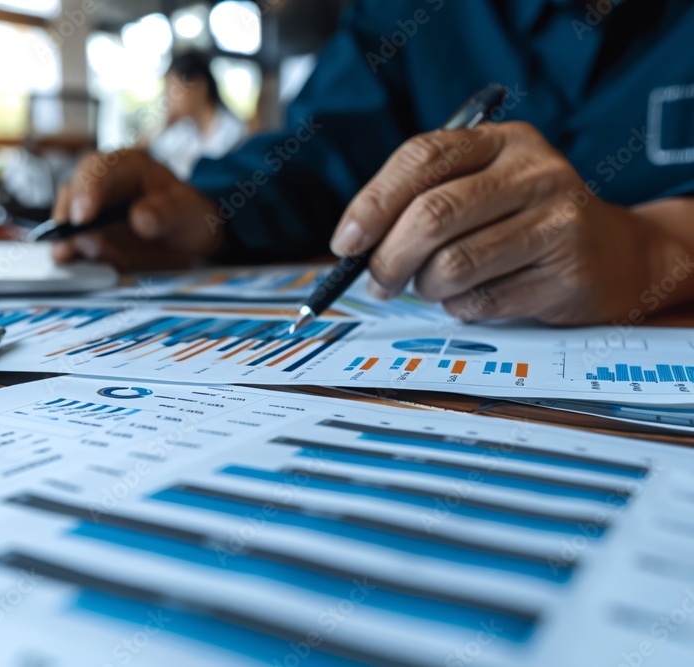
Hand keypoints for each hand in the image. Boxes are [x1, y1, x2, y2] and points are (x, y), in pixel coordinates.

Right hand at [50, 149, 222, 271]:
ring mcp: (91, 212)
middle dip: (68, 218)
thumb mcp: (185, 210)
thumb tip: (139, 219)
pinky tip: (71, 266)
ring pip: (67, 221)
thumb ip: (165, 212)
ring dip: (67, 240)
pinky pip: (73, 245)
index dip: (87, 191)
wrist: (186, 235)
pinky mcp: (89, 237)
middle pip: (72, 194)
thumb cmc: (184, 213)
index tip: (83, 217)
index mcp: (126, 167)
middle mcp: (101, 185)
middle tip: (71, 242)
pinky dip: (71, 256)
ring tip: (69, 257)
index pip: (99, 170)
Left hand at [329, 121, 689, 324]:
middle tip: (376, 282)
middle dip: (388, 258)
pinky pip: (481, 301)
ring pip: (452, 265)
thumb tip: (353, 244)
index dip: (373, 203)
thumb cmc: (526, 221)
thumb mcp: (482, 187)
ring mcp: (557, 221)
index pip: (422, 158)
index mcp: (503, 140)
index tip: (346, 242)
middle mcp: (534, 172)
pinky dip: (460, 307)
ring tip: (434, 286)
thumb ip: (422, 198)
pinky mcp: (567, 274)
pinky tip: (476, 296)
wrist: (616, 254)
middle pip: (432, 215)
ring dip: (425, 287)